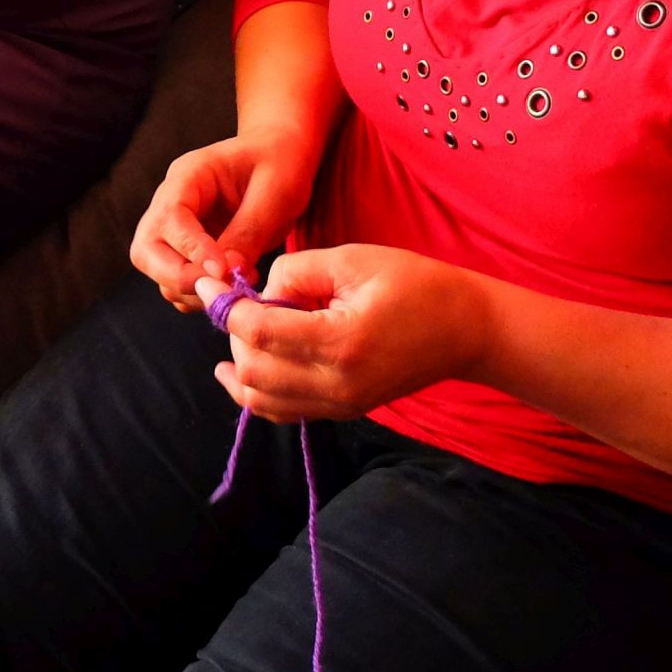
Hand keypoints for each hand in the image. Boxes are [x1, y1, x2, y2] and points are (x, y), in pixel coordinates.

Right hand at [130, 132, 319, 310]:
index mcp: (188, 176)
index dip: (191, 249)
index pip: (170, 218)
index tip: (223, 271)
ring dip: (194, 290)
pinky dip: (202, 294)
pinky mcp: (188, 252)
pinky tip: (235, 284)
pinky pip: (179, 284)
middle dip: (179, 277)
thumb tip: (224, 274)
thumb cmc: (280, 163)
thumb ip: (248, 232)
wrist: (282, 156)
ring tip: (239, 283)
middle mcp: (171, 203)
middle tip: (222, 287)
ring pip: (160, 273)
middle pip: (146, 250)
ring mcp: (176, 230)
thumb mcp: (275, 191)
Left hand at [196, 244, 491, 422]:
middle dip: (232, 332)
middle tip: (236, 300)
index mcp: (341, 342)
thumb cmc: (415, 283)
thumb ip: (295, 273)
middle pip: (253, 369)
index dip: (223, 306)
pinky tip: (240, 367)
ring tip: (240, 329)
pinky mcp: (342, 410)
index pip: (258, 332)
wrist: (464, 329)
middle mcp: (337, 384)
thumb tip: (258, 293)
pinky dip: (255, 391)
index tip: (207, 282)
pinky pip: (282, 411)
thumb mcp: (352, 259)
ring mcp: (340, 404)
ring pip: (260, 399)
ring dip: (240, 362)